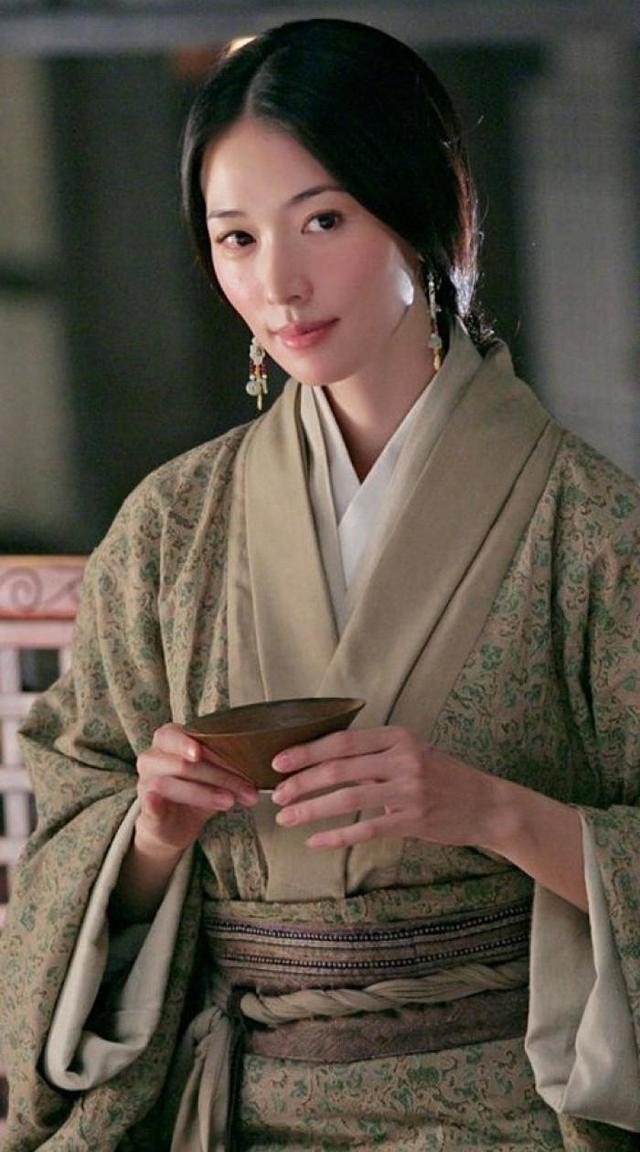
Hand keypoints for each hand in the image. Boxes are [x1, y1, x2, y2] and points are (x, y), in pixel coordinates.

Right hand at [135, 722, 258, 856]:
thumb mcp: (214, 777)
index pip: (176, 735)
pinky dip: (153, 803)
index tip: (201, 752)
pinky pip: (147, 805)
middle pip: (182, 763)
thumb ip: (230, 768)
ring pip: (170, 784)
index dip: (187, 742)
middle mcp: (152, 759)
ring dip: (204, 793)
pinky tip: (157, 802)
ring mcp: (145, 784)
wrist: (175, 825)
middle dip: (219, 775)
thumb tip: (262, 769)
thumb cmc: (197, 792)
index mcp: (168, 742)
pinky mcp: (145, 810)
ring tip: (231, 801)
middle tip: (246, 788)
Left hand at [271, 725, 504, 850]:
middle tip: (276, 794)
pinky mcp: (414, 820)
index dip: (307, 751)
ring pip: (348, 799)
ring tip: (286, 818)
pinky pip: (366, 829)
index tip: (279, 761)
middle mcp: (403, 758)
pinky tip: (316, 841)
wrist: (488, 805)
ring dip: (311, 810)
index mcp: (398, 736)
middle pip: (340, 768)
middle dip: (302, 782)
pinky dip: (337, 837)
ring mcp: (410, 790)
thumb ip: (375, 756)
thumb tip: (323, 761)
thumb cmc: (444, 778)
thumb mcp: (413, 753)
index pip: (343, 740)